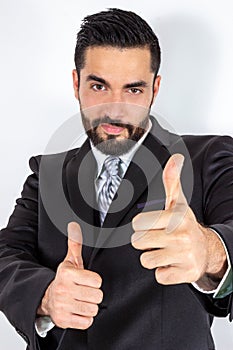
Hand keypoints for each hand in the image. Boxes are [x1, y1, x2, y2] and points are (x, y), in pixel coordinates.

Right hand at [37, 222, 102, 328]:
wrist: (47, 298)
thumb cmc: (64, 279)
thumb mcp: (70, 261)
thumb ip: (75, 243)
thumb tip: (74, 225)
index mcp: (68, 274)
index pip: (97, 281)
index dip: (94, 281)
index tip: (87, 280)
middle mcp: (64, 290)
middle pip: (97, 296)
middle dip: (93, 295)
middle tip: (85, 292)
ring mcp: (63, 306)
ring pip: (92, 310)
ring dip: (89, 306)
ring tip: (81, 300)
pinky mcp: (64, 321)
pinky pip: (86, 322)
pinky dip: (84, 318)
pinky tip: (78, 310)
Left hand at [131, 154, 226, 286]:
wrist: (206, 249)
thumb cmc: (185, 225)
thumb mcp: (178, 202)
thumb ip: (171, 181)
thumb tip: (175, 157)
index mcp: (175, 217)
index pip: (137, 223)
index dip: (142, 225)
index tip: (154, 225)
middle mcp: (180, 236)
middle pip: (138, 242)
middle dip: (145, 242)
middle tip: (159, 239)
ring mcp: (184, 256)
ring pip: (146, 261)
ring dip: (153, 258)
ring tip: (166, 251)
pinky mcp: (185, 274)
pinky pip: (159, 276)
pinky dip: (163, 272)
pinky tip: (173, 263)